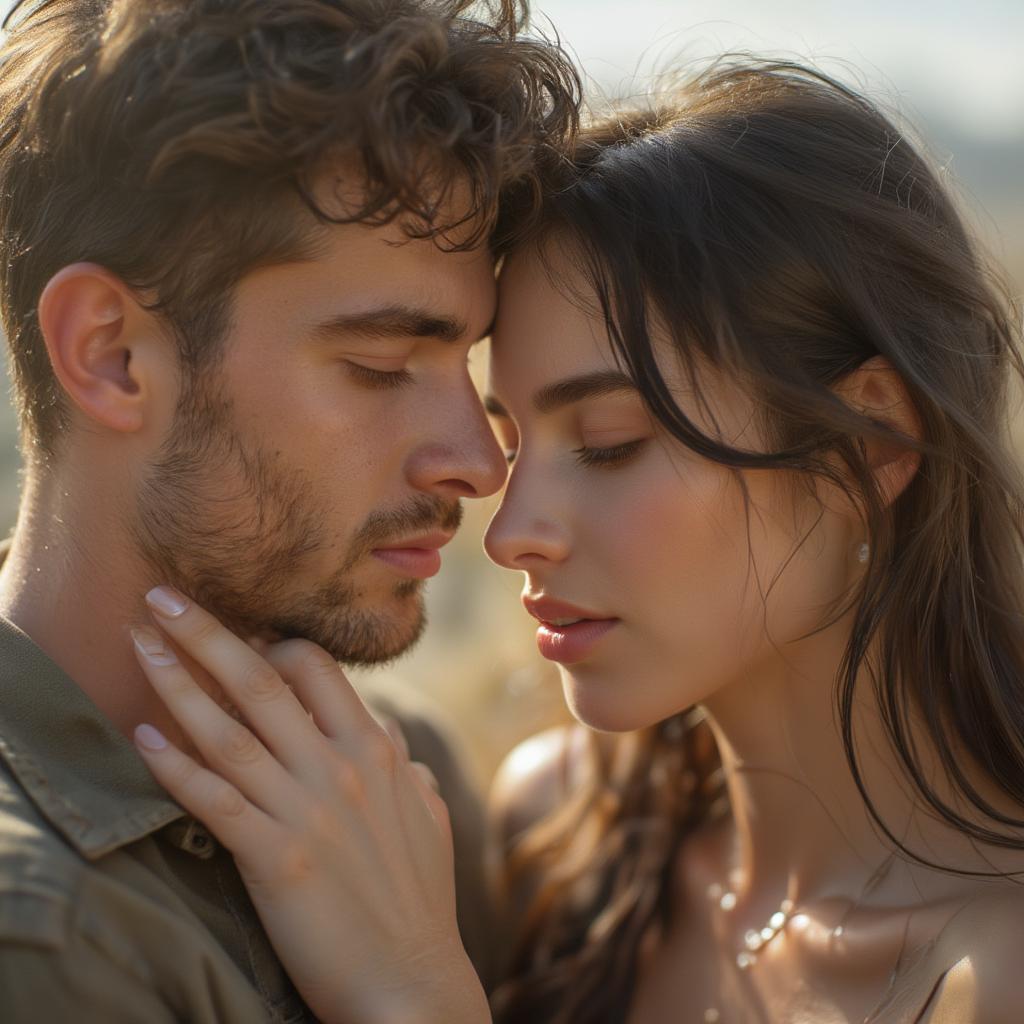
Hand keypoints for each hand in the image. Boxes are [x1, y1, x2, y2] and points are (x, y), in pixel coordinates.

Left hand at [129, 586, 490, 1023]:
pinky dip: (174, 765)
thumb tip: (394, 742)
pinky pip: (212, 799)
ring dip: (174, 681)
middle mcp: (339, 766)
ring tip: (136, 643)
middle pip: (262, 681)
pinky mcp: (274, 857)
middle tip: (162, 596)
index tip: (235, 634)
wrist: (411, 982)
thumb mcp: (429, 818)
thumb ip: (407, 771)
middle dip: (206, 632)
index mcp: (376, 750)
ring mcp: (306, 809)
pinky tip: (142, 737)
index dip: (268, 645)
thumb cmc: (419, 901)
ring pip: (228, 729)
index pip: (316, 670)